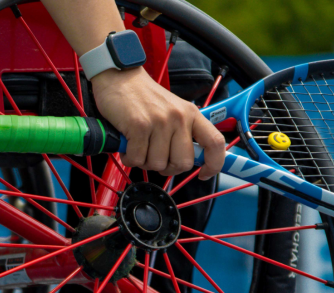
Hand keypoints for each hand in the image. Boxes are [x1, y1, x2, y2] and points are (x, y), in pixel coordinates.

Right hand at [91, 67, 225, 179]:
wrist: (118, 77)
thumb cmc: (142, 97)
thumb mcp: (171, 109)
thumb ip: (182, 132)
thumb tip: (184, 162)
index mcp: (191, 114)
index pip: (215, 143)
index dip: (213, 164)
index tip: (203, 174)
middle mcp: (179, 118)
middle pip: (182, 163)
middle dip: (166, 168)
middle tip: (154, 157)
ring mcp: (160, 122)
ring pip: (158, 164)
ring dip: (144, 162)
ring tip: (137, 147)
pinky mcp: (139, 126)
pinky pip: (137, 159)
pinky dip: (129, 158)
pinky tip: (127, 146)